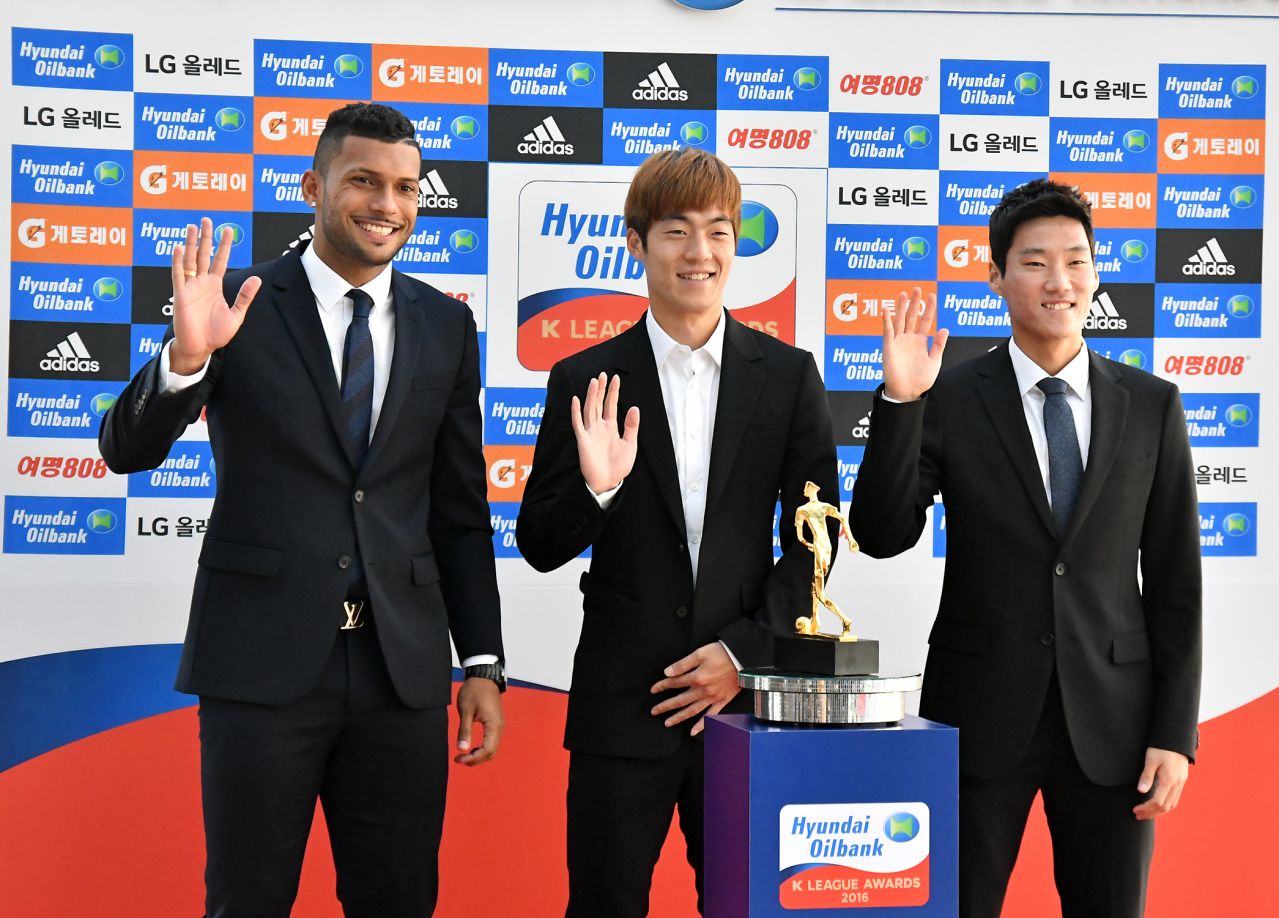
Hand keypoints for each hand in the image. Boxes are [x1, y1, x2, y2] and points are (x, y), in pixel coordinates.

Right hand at [169, 217, 260, 373]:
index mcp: (215, 286)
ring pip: (190, 260)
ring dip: (190, 243)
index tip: (228, 229)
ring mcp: (190, 287)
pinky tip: (179, 248)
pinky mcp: (181, 295)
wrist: (201, 348)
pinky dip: (178, 262)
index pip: (220, 260)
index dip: (224, 245)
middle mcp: (202, 283)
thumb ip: (245, 296)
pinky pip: (178, 275)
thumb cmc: (217, 333)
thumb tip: (257, 279)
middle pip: (203, 254)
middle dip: (206, 237)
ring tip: (192, 226)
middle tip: (207, 219)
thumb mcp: (236, 314)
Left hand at [454, 677, 503, 765]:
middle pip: (491, 752)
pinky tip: (471, 747)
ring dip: (479, 754)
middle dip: (476, 759)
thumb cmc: (474, 691)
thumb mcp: (466, 710)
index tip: (458, 759)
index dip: (473, 758)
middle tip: (459, 759)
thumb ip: (464, 731)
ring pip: (492, 748)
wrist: (483, 676)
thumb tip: (462, 749)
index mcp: (493, 725)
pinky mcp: (496, 723)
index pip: (487, 750)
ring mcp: (499, 725)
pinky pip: (491, 741)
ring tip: (463, 755)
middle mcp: (499, 727)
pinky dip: (482, 748)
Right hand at [571, 372, 639, 494]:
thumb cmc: (618, 466)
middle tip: (603, 374)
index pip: (611, 405)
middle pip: (599, 404)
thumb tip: (634, 407)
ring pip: (590, 410)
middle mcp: (599, 427)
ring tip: (594, 382)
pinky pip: (578, 424)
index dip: (613, 392)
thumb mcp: (630, 444)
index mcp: (610, 427)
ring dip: (591, 396)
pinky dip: (576, 412)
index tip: (616, 378)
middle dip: (601, 389)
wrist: (608, 482)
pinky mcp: (583, 441)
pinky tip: (576, 400)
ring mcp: (590, 433)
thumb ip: (631, 426)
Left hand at [650, 642, 739, 736]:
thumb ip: (683, 664)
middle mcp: (702, 691)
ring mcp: (712, 698)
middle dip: (665, 706)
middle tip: (654, 711)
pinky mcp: (722, 701)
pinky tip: (693, 732)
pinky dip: (701, 725)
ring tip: (667, 723)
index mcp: (696, 678)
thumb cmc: (723, 654)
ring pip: (692, 711)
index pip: (674, 683)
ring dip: (679, 718)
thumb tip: (667, 672)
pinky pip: (710, 716)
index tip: (653, 690)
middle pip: (680, 700)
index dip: (662, 686)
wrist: (743, 659)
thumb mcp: (700, 653)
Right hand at [882, 286, 947, 401]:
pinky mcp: (889, 348)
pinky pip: (887, 332)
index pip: (925, 321)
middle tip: (917, 289)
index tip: (932, 296)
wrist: (908, 393)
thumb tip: (944, 328)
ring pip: (899, 321)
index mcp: (920, 342)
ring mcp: (898, 342)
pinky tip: (886, 309)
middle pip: (911, 317)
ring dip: (901, 307)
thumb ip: (938, 345)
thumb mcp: (934, 360)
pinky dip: (886, 320)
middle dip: (914, 303)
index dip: (928, 309)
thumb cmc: (921, 380)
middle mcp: (908, 339)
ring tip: (903, 294)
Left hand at [1133, 746, 1188, 819]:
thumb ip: (1146, 776)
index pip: (1158, 801)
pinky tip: (1156, 805)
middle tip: (1138, 815)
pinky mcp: (1181, 780)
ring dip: (1159, 811)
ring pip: (1172, 804)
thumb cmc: (1161, 747)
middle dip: (1151, 813)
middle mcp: (1177, 783)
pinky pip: (1174, 798)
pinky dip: (1165, 805)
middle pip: (1166, 806)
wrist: (1176, 739)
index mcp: (1169, 779)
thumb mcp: (1151, 759)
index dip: (1146, 808)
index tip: (1135, 810)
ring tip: (1145, 813)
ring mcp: (1181, 783)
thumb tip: (1141, 791)